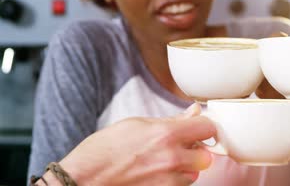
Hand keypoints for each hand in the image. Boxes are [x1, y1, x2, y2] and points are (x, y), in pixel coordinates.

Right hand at [56, 104, 214, 185]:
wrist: (81, 181)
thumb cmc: (102, 151)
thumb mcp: (136, 124)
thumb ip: (171, 120)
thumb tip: (194, 112)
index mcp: (167, 135)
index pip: (207, 128)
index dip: (203, 126)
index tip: (197, 127)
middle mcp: (172, 159)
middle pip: (205, 156)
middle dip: (196, 152)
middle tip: (179, 148)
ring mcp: (168, 181)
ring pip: (193, 175)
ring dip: (184, 168)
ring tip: (160, 162)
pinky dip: (172, 181)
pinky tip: (154, 174)